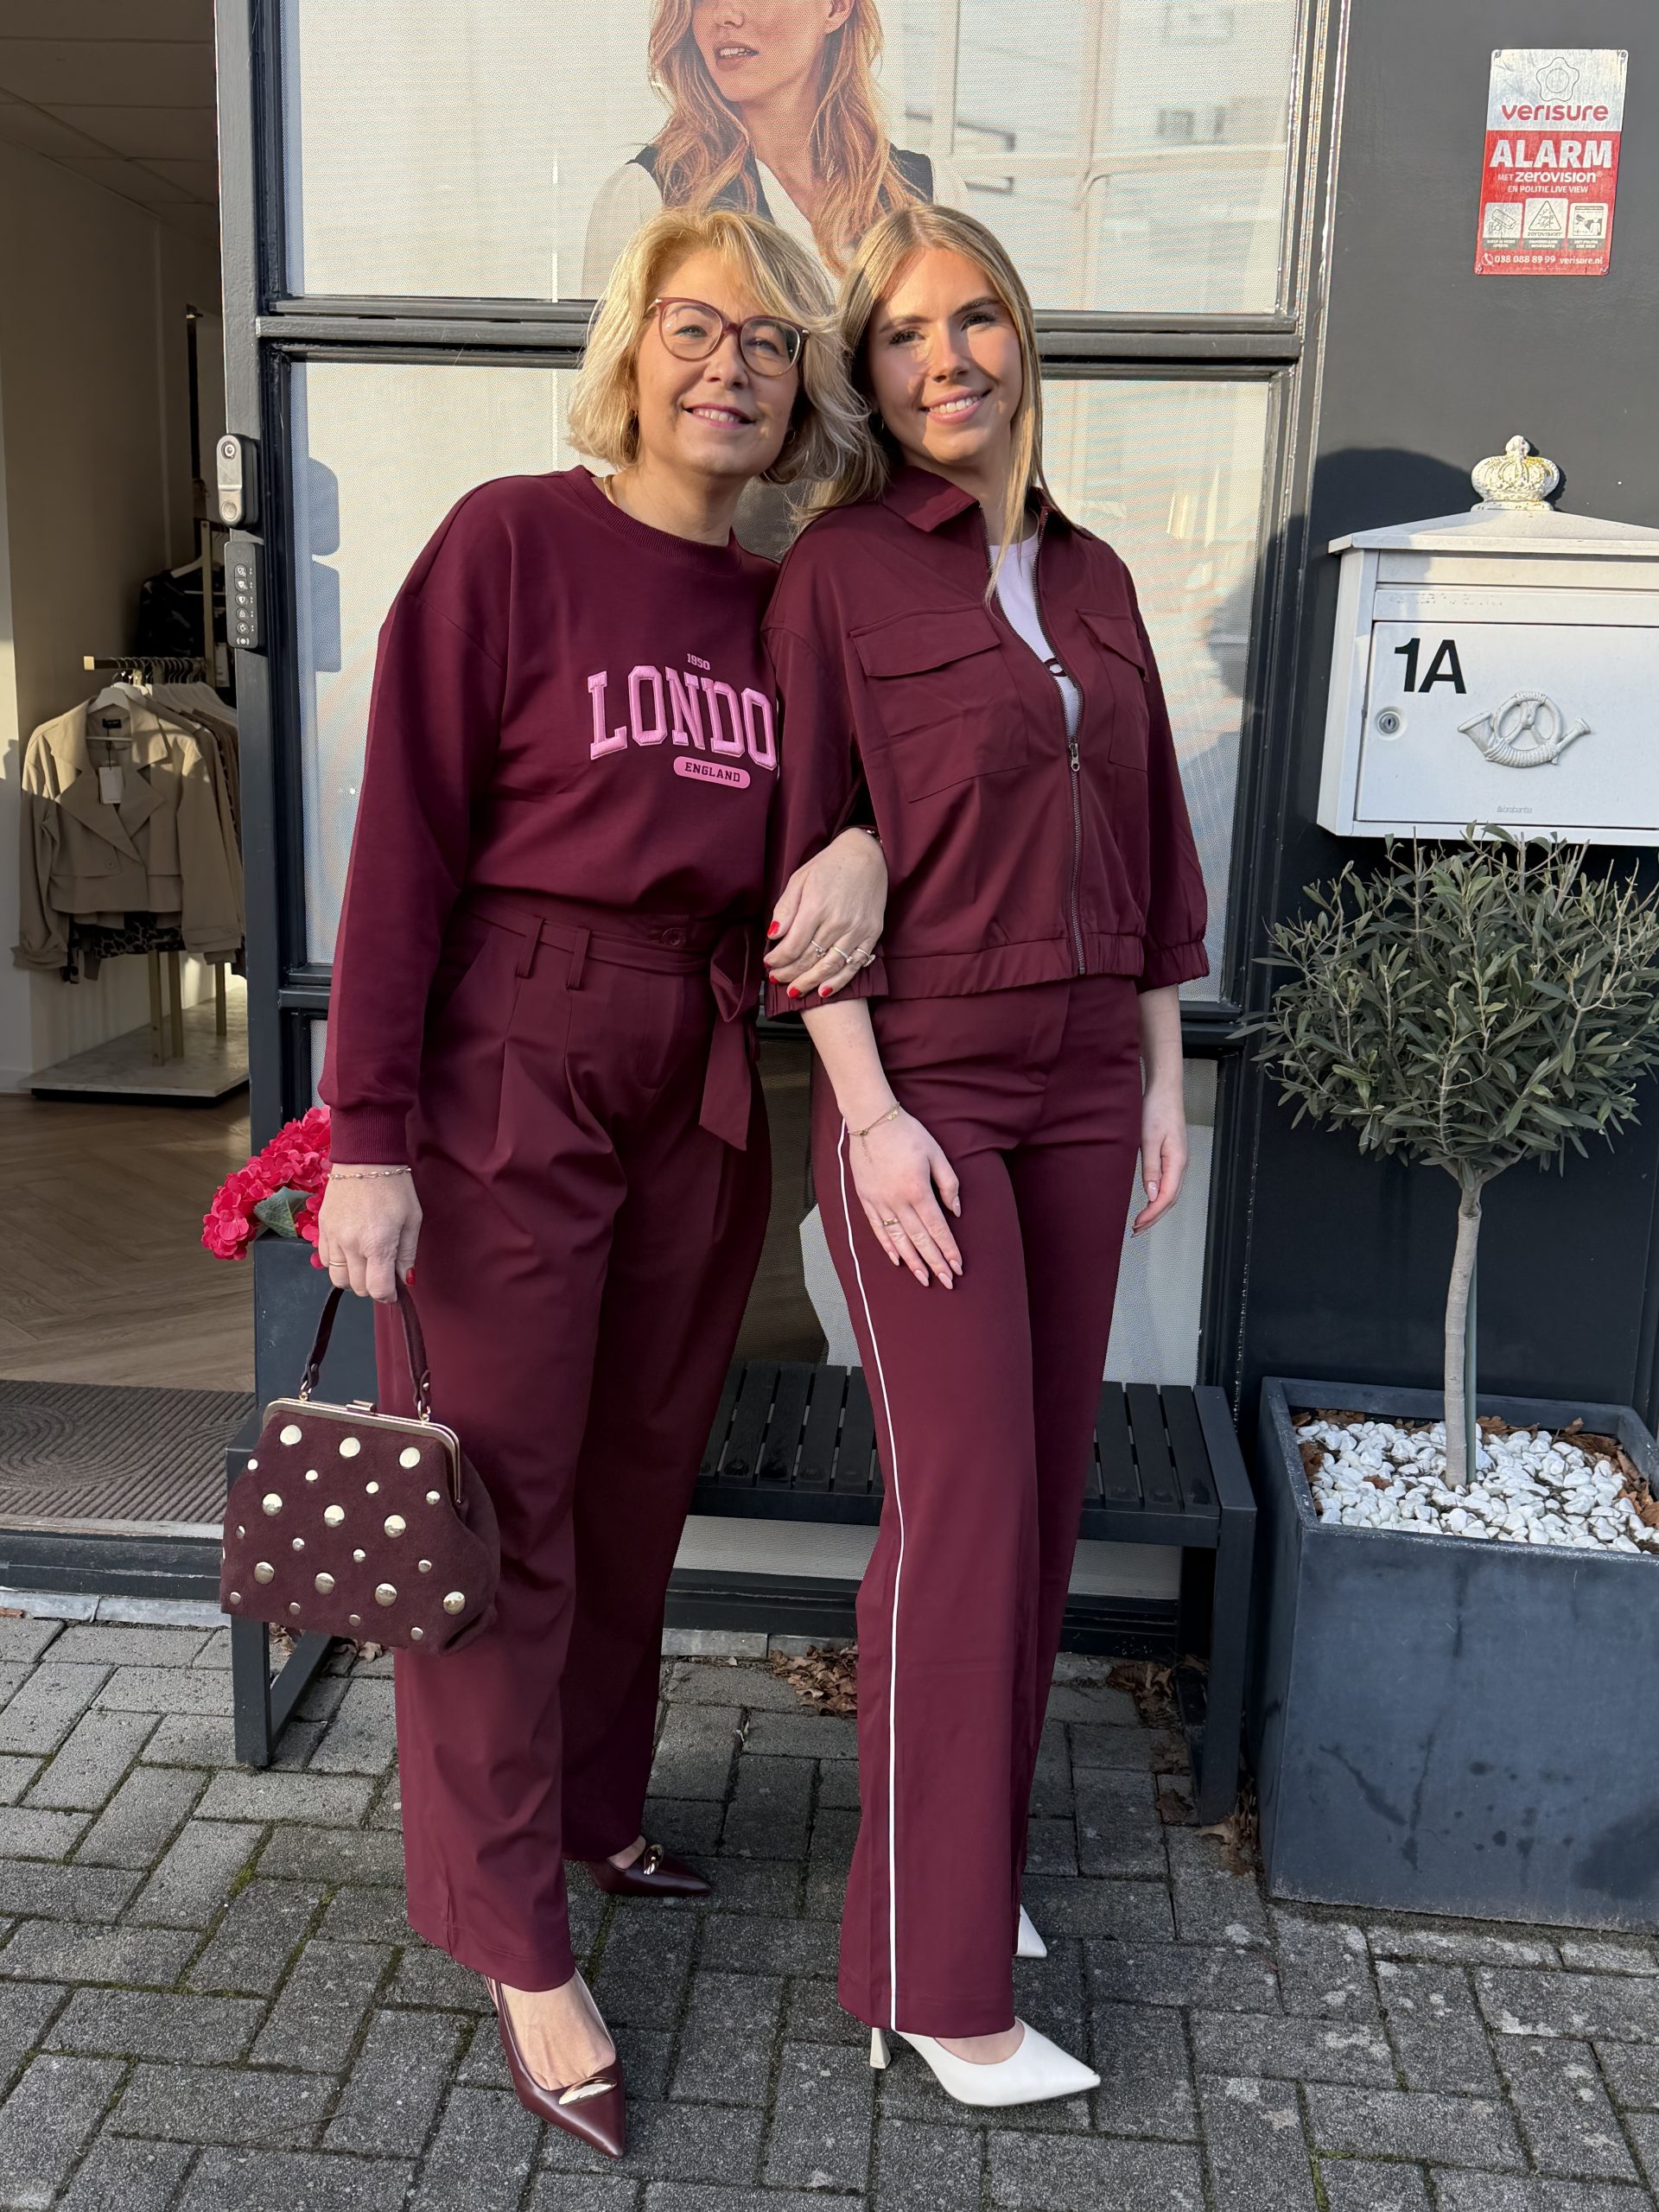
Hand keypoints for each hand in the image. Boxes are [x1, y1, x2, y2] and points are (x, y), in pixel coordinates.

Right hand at [315, 1170, 421, 1300]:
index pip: (377, 1289)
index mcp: (377, 1244)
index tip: (394, 1290)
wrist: (365, 1159)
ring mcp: (333, 1237)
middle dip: (372, 1286)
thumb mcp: (412, 1220)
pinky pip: (325, 1260)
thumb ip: (407, 1254)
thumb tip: (405, 1279)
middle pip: (357, 1288)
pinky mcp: (322, 1229)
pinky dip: (338, 1262)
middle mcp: (351, 1245)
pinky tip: (350, 1250)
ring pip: (338, 1278)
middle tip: (383, 1272)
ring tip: (366, 1261)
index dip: (388, 1295)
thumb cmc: (394, 1188)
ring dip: (353, 1277)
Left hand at [766, 828, 885, 1001]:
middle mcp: (837, 921)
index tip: (768, 963)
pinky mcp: (871, 934)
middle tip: (776, 979)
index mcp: (816, 906)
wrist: (866, 855)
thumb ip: (786, 908)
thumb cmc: (829, 865)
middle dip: (788, 974)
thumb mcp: (800, 879)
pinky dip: (838, 982)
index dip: (777, 960)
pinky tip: (823, 991)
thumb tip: (773, 935)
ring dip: (808, 982)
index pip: (792, 946)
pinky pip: (854, 965)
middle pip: (808, 959)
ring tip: (794, 991)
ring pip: (829, 967)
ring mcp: (856, 930)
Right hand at [848, 1110, 962, 1286]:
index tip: (958, 1266)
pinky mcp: (866, 1199)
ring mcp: (880, 1202)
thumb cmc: (908, 1134)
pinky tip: (897, 1260)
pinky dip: (888, 1246)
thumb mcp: (936, 1154)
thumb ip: (949, 1184)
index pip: (937, 1228)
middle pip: (920, 1240)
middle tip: (947, 1282)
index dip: (948, 1249)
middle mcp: (897, 1201)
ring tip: (924, 1279)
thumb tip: (956, 1211)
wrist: (872, 1121)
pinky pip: (878, 1229)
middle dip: (935, 1263)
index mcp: (918, 1190)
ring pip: (898, 1240)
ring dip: (913, 1262)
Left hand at [1132, 1085, 1187, 1234]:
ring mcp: (1177, 1161)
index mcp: (1177, 1162)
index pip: (1166, 1197)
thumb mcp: (1149, 1139)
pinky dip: (1158, 1198)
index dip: (1152, 1214)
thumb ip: (1151, 1168)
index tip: (1137, 1224)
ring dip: (1156, 1210)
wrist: (1164, 1090)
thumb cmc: (1156, 1110)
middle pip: (1170, 1200)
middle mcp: (1180, 1165)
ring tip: (1141, 1223)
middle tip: (1136, 1231)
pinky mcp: (1171, 1157)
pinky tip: (1148, 1202)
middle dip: (1154, 1218)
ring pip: (1170, 1194)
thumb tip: (1152, 1196)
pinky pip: (1168, 1184)